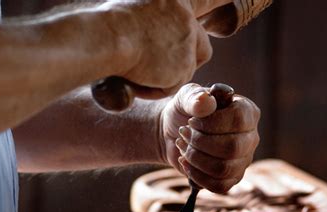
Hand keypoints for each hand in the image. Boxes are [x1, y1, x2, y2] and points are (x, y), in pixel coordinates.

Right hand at [102, 1, 227, 97]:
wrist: (108, 37)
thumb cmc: (106, 27)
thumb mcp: (132, 11)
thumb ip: (150, 20)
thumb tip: (153, 39)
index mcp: (174, 1)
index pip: (203, 6)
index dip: (210, 15)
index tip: (220, 16)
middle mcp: (186, 17)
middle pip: (202, 47)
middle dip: (187, 63)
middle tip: (162, 69)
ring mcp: (188, 39)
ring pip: (184, 71)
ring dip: (164, 78)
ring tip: (136, 71)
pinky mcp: (185, 63)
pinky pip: (171, 86)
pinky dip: (155, 88)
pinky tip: (138, 78)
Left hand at [159, 83, 259, 192]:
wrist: (173, 132)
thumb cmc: (185, 110)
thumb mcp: (185, 97)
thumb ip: (194, 97)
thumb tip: (206, 102)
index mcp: (246, 112)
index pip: (238, 120)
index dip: (211, 123)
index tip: (191, 121)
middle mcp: (250, 137)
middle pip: (232, 148)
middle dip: (200, 142)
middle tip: (183, 133)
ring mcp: (243, 160)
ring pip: (224, 169)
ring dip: (195, 158)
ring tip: (183, 146)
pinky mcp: (231, 178)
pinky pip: (218, 186)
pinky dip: (196, 175)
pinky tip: (185, 162)